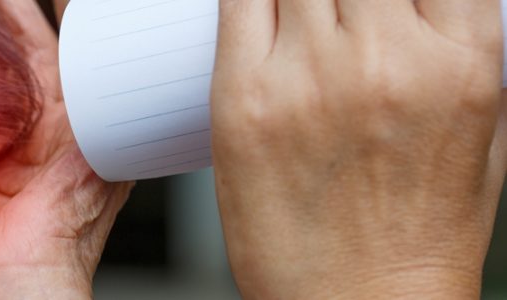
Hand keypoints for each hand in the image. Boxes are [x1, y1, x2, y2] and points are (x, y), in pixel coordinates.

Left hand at [211, 1, 506, 298]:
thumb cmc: (419, 228)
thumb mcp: (479, 125)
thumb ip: (453, 44)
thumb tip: (414, 2)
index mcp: (461, 60)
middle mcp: (387, 59)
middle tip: (333, 12)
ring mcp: (310, 77)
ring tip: (301, 20)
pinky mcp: (244, 98)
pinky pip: (236, 2)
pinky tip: (261, 13)